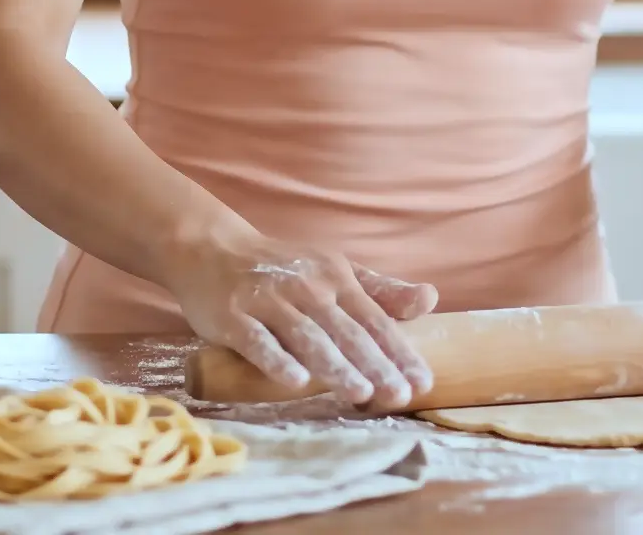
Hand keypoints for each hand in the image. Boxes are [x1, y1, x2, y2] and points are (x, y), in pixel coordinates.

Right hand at [162, 229, 437, 408]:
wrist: (212, 248)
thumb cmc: (282, 268)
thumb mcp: (336, 272)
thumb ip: (380, 291)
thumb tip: (430, 299)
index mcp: (337, 278)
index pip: (375, 320)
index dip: (399, 351)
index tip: (422, 381)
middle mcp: (307, 288)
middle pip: (346, 332)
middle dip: (375, 364)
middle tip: (399, 395)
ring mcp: (269, 301)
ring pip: (308, 338)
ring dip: (335, 366)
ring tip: (361, 393)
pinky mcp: (233, 316)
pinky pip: (257, 341)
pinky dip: (276, 360)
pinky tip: (296, 382)